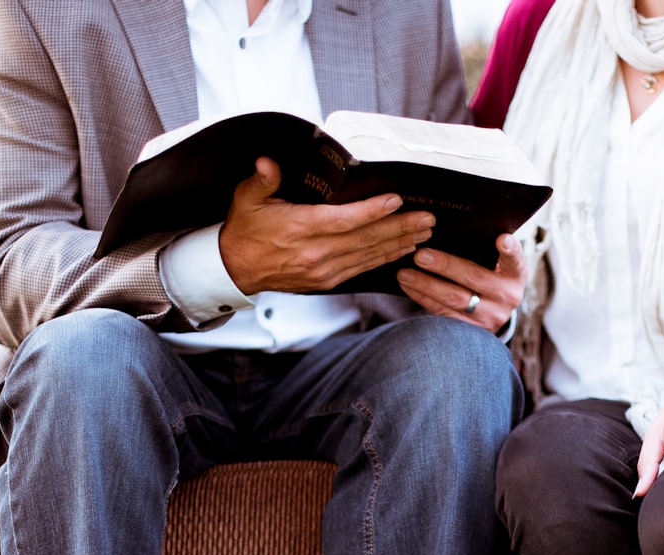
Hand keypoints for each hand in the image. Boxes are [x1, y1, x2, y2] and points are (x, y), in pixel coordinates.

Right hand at [218, 157, 434, 293]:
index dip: (372, 211)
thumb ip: (262, 180)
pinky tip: (402, 251)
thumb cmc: (246, 230)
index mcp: (299, 229)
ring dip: (398, 244)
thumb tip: (267, 164)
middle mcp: (316, 253)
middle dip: (400, 228)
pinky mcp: (327, 281)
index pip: (343, 220)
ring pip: (369, 256)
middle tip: (427, 218)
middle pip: (366, 239)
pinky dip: (384, 259)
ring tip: (424, 233)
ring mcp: (324, 270)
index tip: (396, 200)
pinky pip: (362, 269)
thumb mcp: (247, 198)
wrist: (236, 268)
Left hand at [394, 233, 525, 332]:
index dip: (510, 250)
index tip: (501, 239)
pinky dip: (422, 298)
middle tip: (420, 255)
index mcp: (515, 275)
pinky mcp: (470, 331)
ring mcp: (489, 317)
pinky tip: (408, 286)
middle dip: (445, 266)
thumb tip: (455, 226)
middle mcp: (506, 297)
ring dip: (426, 285)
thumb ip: (485, 249)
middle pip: (474, 278)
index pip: (515, 260)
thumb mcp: (497, 265)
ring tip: (404, 273)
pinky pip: (442, 313)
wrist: (493, 312)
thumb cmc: (491, 275)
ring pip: (454, 300)